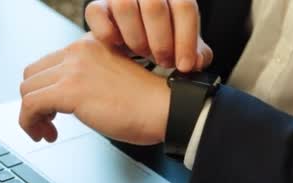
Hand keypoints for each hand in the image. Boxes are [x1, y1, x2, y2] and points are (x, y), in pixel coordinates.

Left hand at [19, 34, 169, 144]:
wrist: (165, 109)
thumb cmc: (148, 103)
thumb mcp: (114, 79)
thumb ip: (88, 80)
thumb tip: (63, 100)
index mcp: (90, 45)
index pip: (49, 63)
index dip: (46, 89)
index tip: (54, 109)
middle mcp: (78, 51)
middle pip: (33, 74)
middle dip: (36, 101)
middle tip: (49, 121)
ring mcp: (73, 69)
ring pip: (27, 89)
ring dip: (32, 115)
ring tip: (48, 131)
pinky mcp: (70, 90)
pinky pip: (30, 105)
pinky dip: (29, 123)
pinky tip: (46, 134)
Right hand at [85, 0, 211, 71]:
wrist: (137, 28)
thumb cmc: (164, 36)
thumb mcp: (183, 43)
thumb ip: (195, 53)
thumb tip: (196, 63)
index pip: (184, 6)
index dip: (186, 40)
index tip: (184, 66)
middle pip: (154, 6)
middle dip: (161, 42)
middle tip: (163, 62)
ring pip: (124, 6)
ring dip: (136, 38)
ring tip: (142, 53)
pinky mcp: (98, 6)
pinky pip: (96, 13)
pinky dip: (108, 34)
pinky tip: (119, 46)